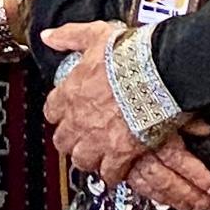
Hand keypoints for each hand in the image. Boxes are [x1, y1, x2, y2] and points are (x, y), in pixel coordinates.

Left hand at [40, 20, 209, 209]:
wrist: (159, 72)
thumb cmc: (131, 54)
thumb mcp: (94, 36)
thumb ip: (69, 37)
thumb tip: (49, 37)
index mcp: (71, 91)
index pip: (51, 111)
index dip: (60, 114)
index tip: (67, 115)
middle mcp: (79, 118)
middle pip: (63, 141)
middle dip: (71, 141)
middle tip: (82, 140)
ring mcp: (97, 137)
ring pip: (82, 160)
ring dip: (89, 159)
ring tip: (98, 157)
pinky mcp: (120, 151)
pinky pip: (109, 173)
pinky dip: (113, 173)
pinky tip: (118, 170)